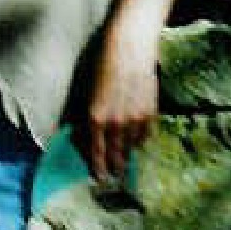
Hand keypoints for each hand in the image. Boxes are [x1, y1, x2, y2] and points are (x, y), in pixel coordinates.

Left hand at [84, 34, 158, 180]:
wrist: (129, 50)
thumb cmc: (103, 67)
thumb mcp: (88, 94)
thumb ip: (87, 119)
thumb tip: (81, 137)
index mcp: (96, 119)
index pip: (96, 153)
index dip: (97, 168)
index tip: (99, 178)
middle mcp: (115, 123)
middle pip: (115, 155)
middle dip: (114, 166)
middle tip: (114, 175)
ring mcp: (134, 120)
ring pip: (131, 147)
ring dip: (127, 154)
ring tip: (125, 159)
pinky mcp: (150, 114)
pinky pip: (145, 136)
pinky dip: (140, 140)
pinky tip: (136, 140)